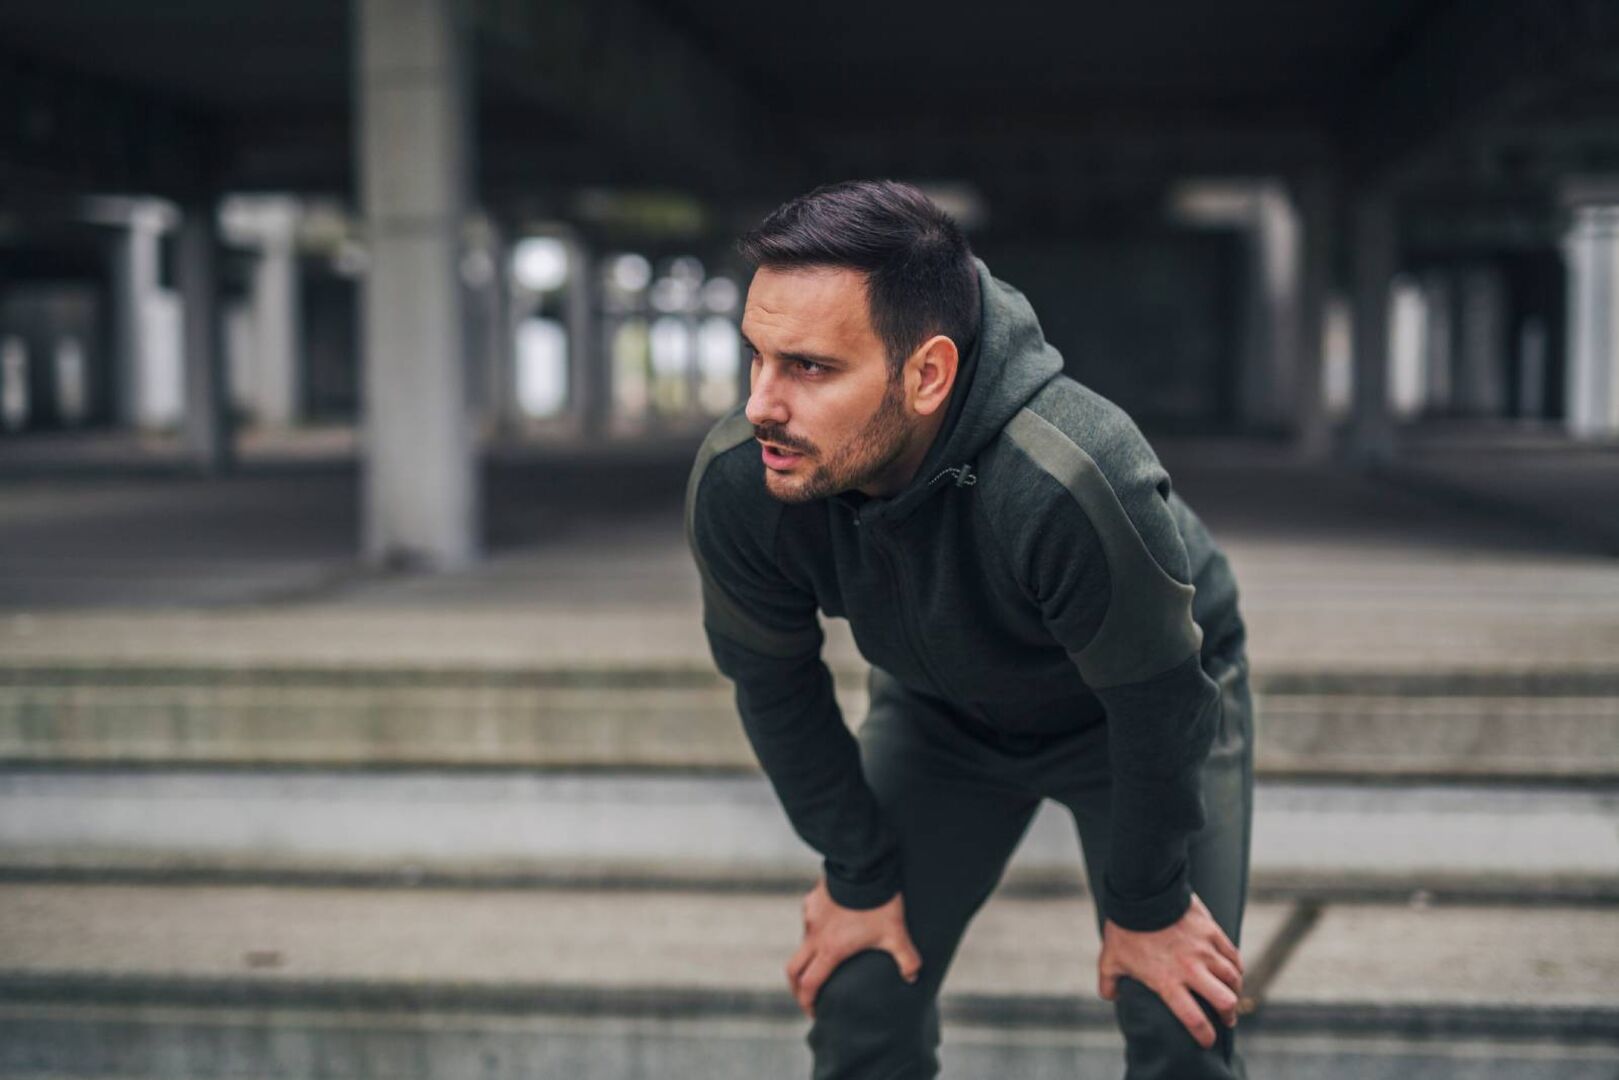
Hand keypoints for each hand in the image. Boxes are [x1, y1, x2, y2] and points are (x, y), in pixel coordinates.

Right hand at [785, 876, 921, 1017]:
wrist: (863, 866)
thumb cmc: (879, 903)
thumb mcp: (896, 933)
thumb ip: (906, 958)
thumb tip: (913, 977)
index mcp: (831, 950)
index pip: (809, 984)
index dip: (808, 1003)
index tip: (814, 1012)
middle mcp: (814, 936)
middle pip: (793, 969)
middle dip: (796, 987)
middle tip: (806, 996)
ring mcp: (810, 916)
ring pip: (802, 943)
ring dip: (808, 957)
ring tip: (824, 959)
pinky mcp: (812, 900)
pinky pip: (809, 920)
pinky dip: (815, 930)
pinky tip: (830, 925)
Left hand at [1097, 892, 1243, 1048]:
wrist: (1141, 893)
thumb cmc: (1124, 929)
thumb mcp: (1110, 960)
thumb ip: (1109, 983)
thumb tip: (1111, 996)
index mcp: (1168, 981)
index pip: (1192, 1018)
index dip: (1204, 1035)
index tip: (1208, 1041)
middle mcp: (1191, 970)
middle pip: (1224, 1001)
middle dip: (1229, 1014)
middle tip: (1228, 1018)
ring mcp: (1204, 950)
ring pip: (1233, 978)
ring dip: (1235, 989)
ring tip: (1232, 993)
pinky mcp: (1212, 932)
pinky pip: (1233, 955)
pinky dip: (1237, 966)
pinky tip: (1234, 970)